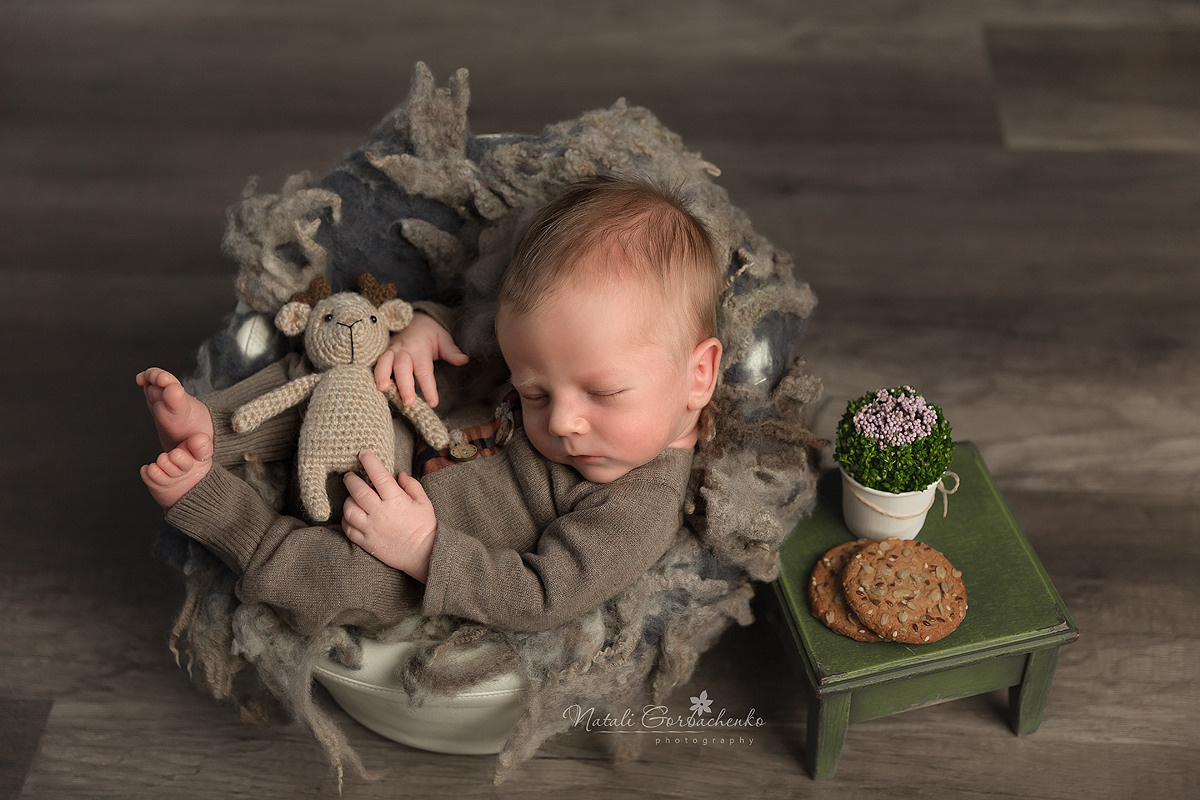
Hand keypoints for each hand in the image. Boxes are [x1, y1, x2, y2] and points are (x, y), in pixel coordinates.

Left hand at [342, 450, 436, 581]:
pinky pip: (348, 529)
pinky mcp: (366, 542)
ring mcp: (371, 529)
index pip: (379, 476)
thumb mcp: (424, 502)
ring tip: (352, 498)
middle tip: (349, 475)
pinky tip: (351, 515)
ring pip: (349, 510)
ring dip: (348, 500)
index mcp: (396, 500)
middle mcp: (381, 513)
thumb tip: (399, 474)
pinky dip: (346, 520)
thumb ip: (411, 485)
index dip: (369, 461)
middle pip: (358, 491)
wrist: (424, 555)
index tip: (363, 453)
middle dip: (351, 479)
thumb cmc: (425, 527)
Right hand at [374, 311, 468, 407]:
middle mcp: (404, 350)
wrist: (414, 318)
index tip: (433, 402)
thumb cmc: (430, 333)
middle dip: (404, 385)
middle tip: (408, 402)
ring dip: (382, 376)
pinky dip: (373, 373)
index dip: (428, 387)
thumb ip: (452, 351)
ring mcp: (391, 351)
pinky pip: (376, 363)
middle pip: (402, 368)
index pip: (424, 370)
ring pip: (384, 362)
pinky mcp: (383, 353)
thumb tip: (464, 360)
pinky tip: (373, 387)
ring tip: (383, 390)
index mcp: (420, 348)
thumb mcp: (443, 339)